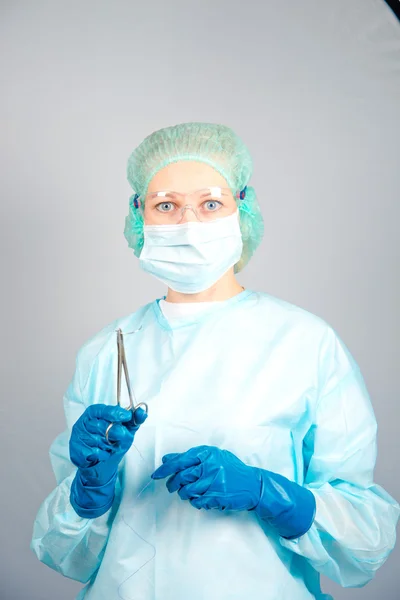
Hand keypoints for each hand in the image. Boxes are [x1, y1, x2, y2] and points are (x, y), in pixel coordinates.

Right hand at [69, 404, 146, 517]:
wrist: (102, 465)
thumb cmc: (113, 443)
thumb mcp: (127, 430)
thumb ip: (134, 420)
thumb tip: (142, 411)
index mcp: (94, 413)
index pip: (102, 410)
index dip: (114, 412)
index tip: (126, 417)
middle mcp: (83, 423)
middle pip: (100, 425)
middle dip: (114, 433)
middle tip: (120, 437)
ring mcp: (78, 437)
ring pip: (97, 440)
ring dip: (108, 446)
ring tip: (109, 447)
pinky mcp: (75, 450)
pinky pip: (92, 452)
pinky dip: (102, 455)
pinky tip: (102, 455)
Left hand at [151, 444, 315, 538]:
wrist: (253, 484)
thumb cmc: (232, 469)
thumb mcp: (213, 457)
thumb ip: (190, 457)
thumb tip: (167, 459)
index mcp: (208, 453)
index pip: (180, 460)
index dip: (165, 468)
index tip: (156, 475)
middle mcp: (210, 465)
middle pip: (181, 476)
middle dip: (173, 483)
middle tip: (172, 487)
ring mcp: (213, 481)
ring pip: (186, 490)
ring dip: (184, 494)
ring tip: (190, 492)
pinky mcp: (216, 496)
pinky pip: (196, 501)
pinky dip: (195, 501)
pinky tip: (202, 498)